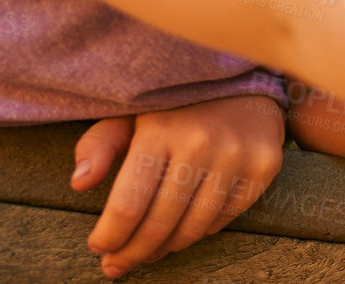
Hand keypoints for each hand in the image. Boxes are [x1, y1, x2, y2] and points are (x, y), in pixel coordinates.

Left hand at [71, 94, 284, 277]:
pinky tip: (184, 229)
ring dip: (166, 247)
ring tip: (149, 251)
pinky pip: (226, 217)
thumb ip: (99, 144)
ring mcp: (238, 155)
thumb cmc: (176, 105)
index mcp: (161, 130)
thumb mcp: (131, 114)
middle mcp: (202, 143)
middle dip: (132, 252)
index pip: (129, 205)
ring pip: (195, 227)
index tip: (98, 247)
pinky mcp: (265, 165)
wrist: (243, 80)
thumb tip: (80, 182)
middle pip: (160, 223)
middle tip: (118, 264)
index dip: (110, 236)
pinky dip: (202, 231)